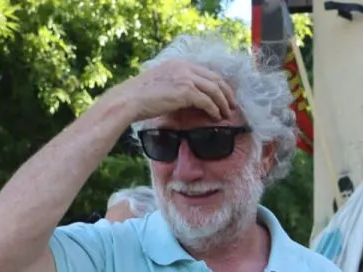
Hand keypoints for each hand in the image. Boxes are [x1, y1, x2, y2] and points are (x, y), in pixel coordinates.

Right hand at [120, 59, 236, 123]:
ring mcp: (186, 78)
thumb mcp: (162, 83)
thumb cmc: (141, 96)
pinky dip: (214, 109)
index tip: (224, 95)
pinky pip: (207, 101)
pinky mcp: (186, 91)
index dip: (219, 84)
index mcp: (179, 63)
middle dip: (227, 93)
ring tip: (227, 113)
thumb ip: (176, 85)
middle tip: (232, 105)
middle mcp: (184, 67)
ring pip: (215, 89)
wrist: (130, 99)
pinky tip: (216, 116)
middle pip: (215, 78)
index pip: (206, 72)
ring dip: (224, 103)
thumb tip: (189, 98)